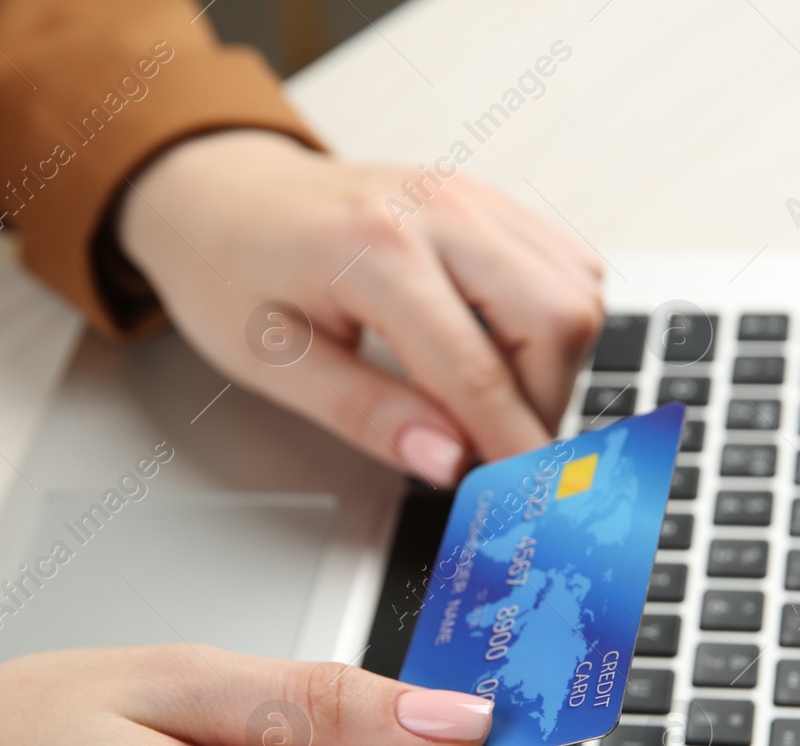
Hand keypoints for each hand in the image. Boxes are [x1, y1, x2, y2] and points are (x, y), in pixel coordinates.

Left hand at [117, 130, 603, 485]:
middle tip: (499, 453)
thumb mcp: (274, 362)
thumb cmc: (231, 267)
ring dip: (555, 366)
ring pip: (578, 291)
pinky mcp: (488, 201)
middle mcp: (439, 210)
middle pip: (557, 319)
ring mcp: (472, 198)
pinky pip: (567, 266)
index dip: (507, 446)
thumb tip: (445, 461)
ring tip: (494, 405)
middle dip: (544, 404)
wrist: (221, 194)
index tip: (521, 496)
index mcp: (376, 249)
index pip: (476, 370)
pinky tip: (504, 356)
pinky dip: (555, 324)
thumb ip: (367, 414)